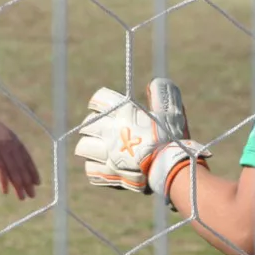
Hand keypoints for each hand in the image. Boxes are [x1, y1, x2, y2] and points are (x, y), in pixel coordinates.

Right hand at [0, 110, 40, 200]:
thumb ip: (2, 142)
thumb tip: (5, 154)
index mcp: (12, 137)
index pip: (26, 156)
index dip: (32, 170)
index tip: (37, 182)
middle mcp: (9, 142)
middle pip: (21, 165)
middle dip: (27, 181)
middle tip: (32, 195)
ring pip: (12, 169)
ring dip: (18, 184)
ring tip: (22, 197)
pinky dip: (3, 180)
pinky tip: (5, 190)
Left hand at [74, 79, 209, 195]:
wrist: (170, 168)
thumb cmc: (171, 139)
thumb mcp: (171, 113)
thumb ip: (162, 96)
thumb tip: (155, 83)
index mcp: (124, 113)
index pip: (99, 99)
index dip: (99, 102)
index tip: (101, 106)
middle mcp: (111, 131)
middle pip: (88, 123)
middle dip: (93, 126)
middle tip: (102, 130)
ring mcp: (107, 152)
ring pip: (84, 147)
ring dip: (90, 147)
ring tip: (100, 149)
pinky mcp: (108, 172)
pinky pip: (91, 169)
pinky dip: (95, 168)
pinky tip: (104, 167)